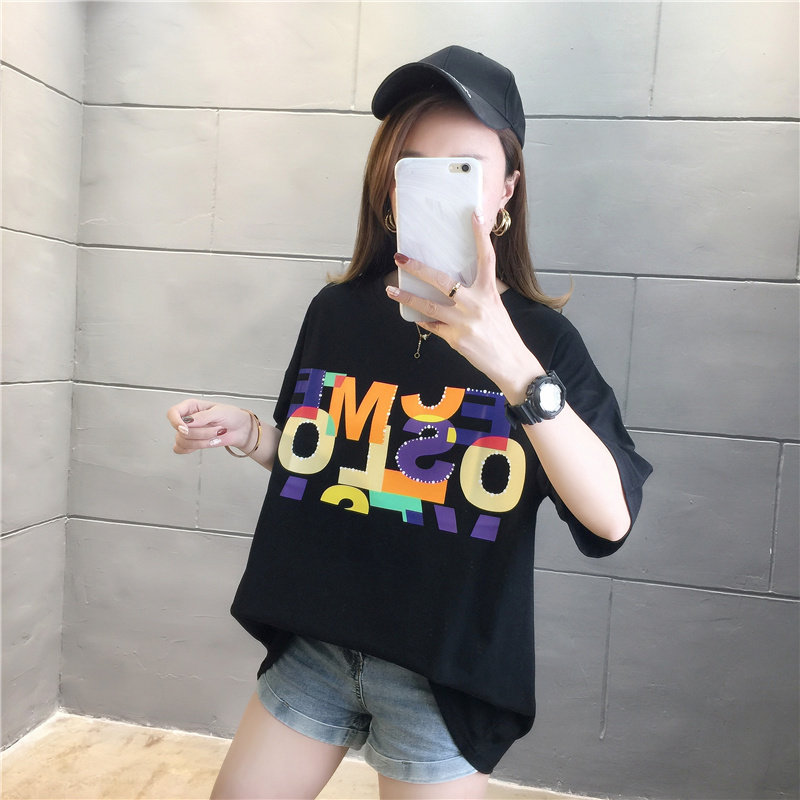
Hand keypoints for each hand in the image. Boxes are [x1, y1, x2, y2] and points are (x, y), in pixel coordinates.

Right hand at [166, 399, 253, 454]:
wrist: (240, 429)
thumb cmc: (231, 415)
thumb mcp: (218, 412)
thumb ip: (202, 417)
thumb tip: (187, 422)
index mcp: (191, 407)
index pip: (172, 413)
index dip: (175, 422)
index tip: (185, 428)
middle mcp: (187, 419)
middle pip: (180, 431)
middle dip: (201, 433)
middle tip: (217, 429)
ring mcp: (188, 431)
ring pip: (182, 442)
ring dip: (202, 441)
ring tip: (215, 436)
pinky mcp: (191, 443)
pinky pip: (181, 449)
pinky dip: (193, 449)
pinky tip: (206, 443)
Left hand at [385, 211, 541, 401]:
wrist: (512, 364)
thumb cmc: (503, 335)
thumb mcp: (495, 308)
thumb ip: (478, 295)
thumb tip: (456, 287)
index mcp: (489, 292)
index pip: (486, 258)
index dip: (480, 236)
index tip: (473, 215)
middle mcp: (477, 304)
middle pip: (443, 281)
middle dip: (419, 268)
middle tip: (401, 258)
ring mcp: (465, 322)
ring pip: (429, 306)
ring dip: (407, 298)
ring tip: (391, 291)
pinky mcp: (457, 339)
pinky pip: (433, 327)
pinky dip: (424, 321)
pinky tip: (415, 317)